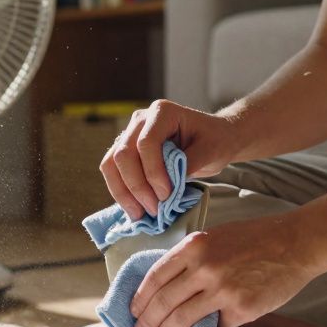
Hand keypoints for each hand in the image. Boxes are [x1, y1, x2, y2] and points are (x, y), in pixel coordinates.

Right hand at [99, 99, 239, 219]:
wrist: (215, 137)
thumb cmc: (215, 140)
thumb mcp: (211, 151)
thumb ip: (188, 165)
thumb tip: (164, 189)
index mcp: (162, 112)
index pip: (146, 143)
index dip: (153, 172)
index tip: (166, 195)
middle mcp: (140, 120)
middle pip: (123, 155)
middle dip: (137, 187)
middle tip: (154, 210)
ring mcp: (129, 134)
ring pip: (111, 164)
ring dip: (123, 193)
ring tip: (140, 215)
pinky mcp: (126, 151)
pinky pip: (113, 172)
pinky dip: (122, 193)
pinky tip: (135, 209)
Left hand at [129, 213, 326, 326]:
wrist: (295, 243)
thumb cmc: (255, 238)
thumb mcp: (215, 238)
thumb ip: (192, 260)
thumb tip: (168, 290)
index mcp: (193, 246)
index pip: (155, 278)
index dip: (140, 299)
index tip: (134, 312)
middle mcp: (203, 267)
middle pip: (163, 302)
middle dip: (148, 323)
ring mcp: (222, 290)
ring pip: (182, 320)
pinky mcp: (241, 309)